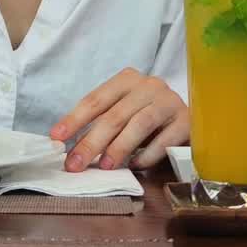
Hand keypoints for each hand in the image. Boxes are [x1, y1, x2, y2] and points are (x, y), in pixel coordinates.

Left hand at [51, 68, 188, 171]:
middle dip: (91, 141)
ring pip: (139, 124)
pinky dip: (148, 155)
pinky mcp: (187, 121)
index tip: (56, 138)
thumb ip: (100, 124)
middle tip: (75, 164)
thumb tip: (69, 147)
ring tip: (105, 166)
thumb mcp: (122, 113)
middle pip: (115, 115)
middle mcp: (149, 85)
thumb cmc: (147, 115)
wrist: (190, 116)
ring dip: (119, 147)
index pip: (95, 100)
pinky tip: (136, 166)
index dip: (74, 119)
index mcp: (127, 80)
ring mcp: (170, 101)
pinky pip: (165, 139)